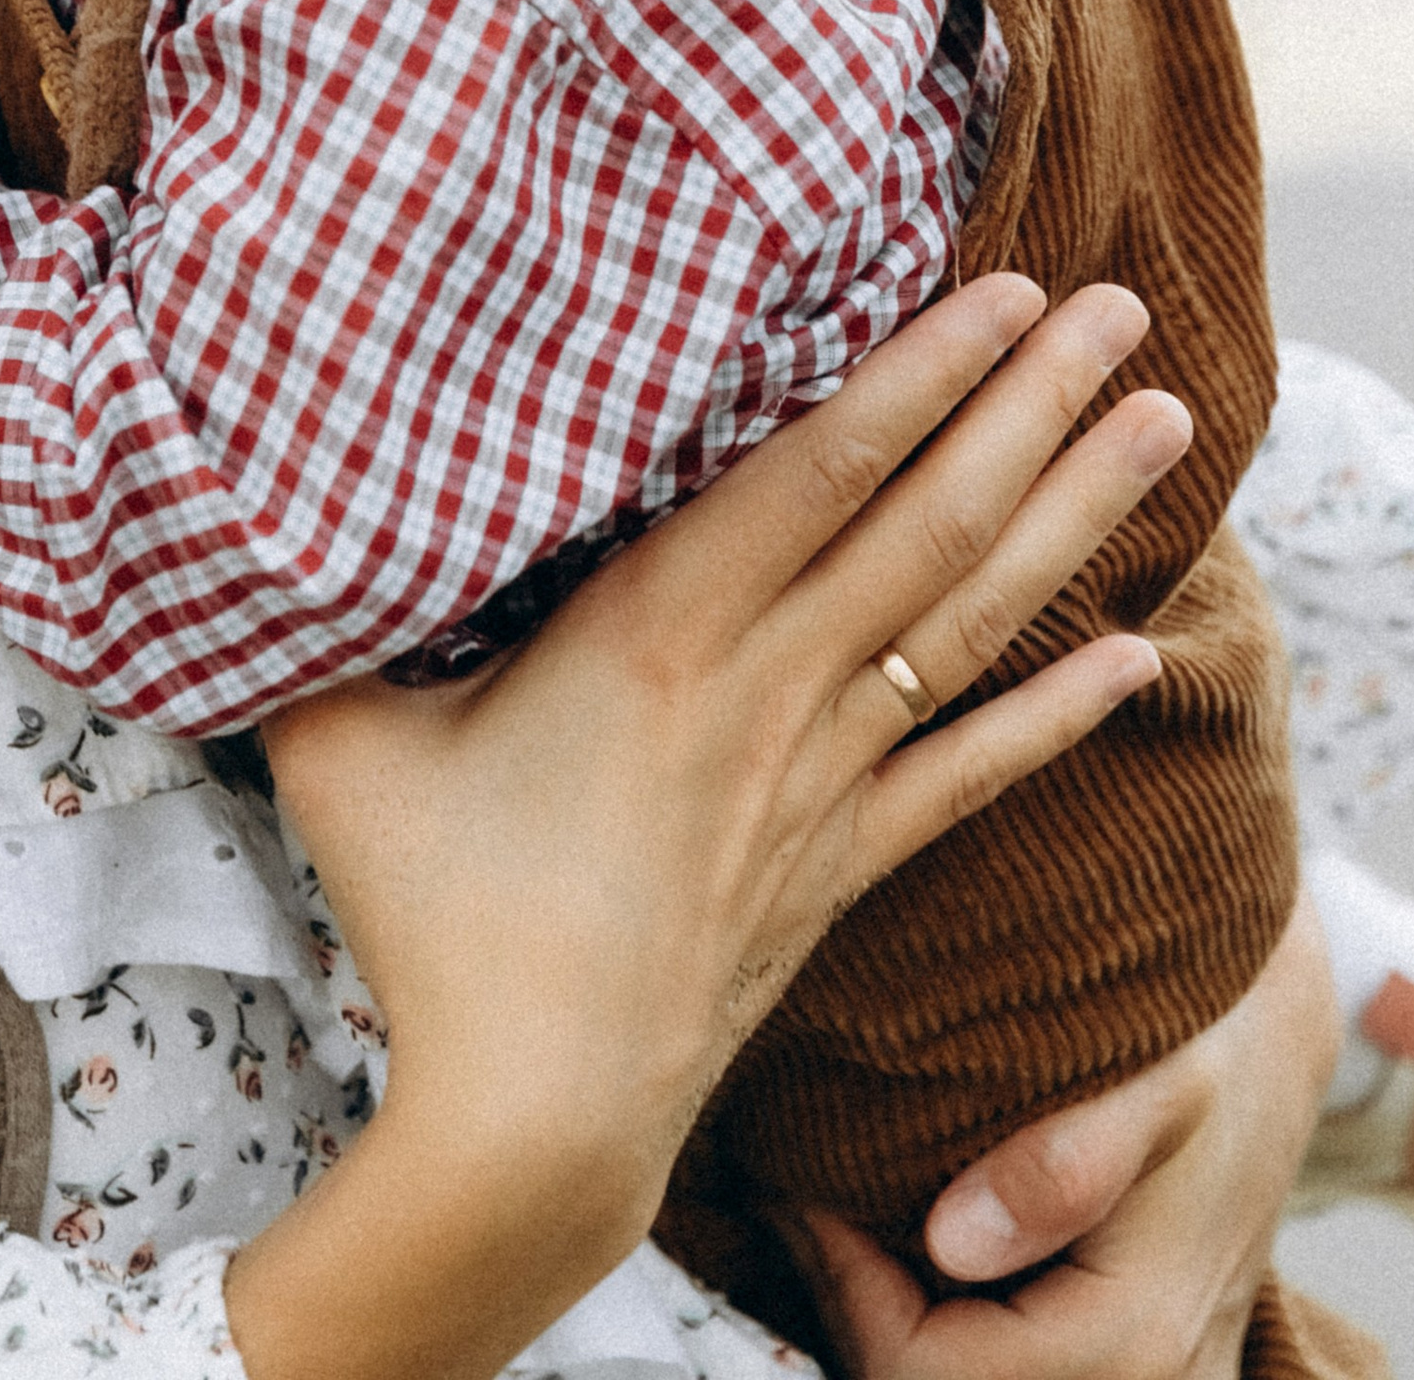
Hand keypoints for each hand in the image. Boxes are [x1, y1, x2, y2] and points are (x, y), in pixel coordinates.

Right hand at [227, 278, 1192, 1379]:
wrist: (529, 1124)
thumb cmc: (430, 919)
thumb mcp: (340, 737)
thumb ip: (322, 607)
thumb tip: (249, 487)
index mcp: (658, 632)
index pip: (821, 471)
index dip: (921, 373)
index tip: (1005, 290)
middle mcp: (767, 688)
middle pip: (930, 524)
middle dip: (1035, 406)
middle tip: (1127, 309)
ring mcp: (821, 779)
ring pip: (971, 622)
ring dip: (1073, 515)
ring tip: (1163, 421)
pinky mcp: (842, 866)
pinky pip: (971, 775)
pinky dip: (1058, 715)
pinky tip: (1134, 656)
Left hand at [792, 889, 1339, 1379]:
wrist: (1268, 1045)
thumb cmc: (1202, 1041)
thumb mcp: (1146, 1073)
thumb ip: (1062, 1161)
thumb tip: (952, 1244)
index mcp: (1132, 1340)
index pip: (922, 1374)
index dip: (842, 1289)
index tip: (803, 1190)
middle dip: (860, 1313)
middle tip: (811, 1204)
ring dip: (905, 1330)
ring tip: (856, 1223)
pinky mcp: (1143, 1371)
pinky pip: (1019, 1374)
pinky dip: (955, 1331)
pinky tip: (921, 1256)